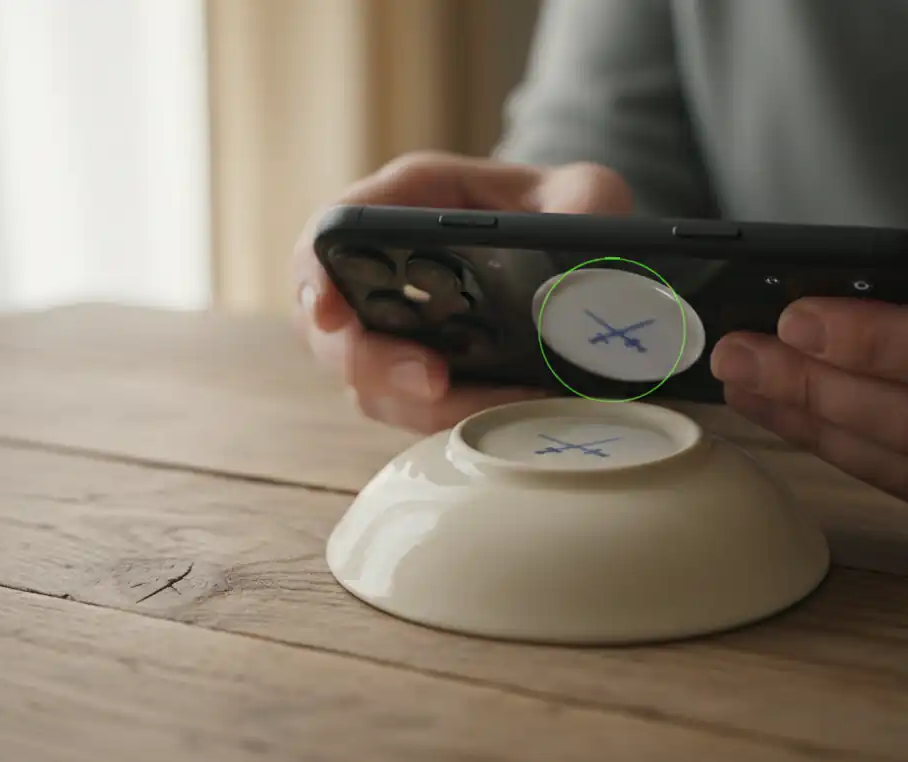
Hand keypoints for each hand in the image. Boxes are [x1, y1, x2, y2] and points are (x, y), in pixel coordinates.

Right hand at [293, 151, 632, 433]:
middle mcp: (387, 269)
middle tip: (434, 382)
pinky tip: (516, 415)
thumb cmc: (573, 213)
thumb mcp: (588, 193)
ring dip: (424, 406)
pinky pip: (414, 414)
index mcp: (411, 202)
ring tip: (506, 403)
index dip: (318, 275)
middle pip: (331, 326)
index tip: (331, 314)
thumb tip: (570, 270)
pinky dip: (456, 422)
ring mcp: (398, 331)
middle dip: (372, 362)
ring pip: (369, 384)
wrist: (590, 265)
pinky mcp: (422, 379)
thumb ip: (581, 211)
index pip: (333, 231)